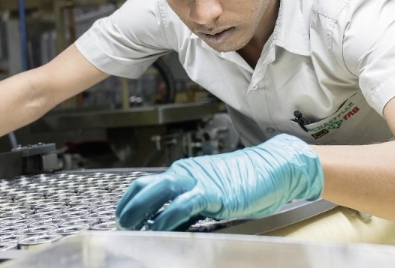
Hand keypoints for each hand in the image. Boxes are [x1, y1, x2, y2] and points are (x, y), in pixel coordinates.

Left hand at [115, 134, 323, 230]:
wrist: (273, 166)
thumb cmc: (246, 180)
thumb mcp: (211, 193)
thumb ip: (190, 206)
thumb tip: (170, 223)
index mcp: (184, 172)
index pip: (146, 183)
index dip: (129, 200)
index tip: (122, 216)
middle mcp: (186, 173)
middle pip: (145, 186)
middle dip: (128, 206)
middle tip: (121, 225)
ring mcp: (198, 180)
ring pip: (158, 192)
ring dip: (141, 211)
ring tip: (132, 229)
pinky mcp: (213, 192)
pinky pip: (183, 204)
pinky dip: (167, 217)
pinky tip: (159, 228)